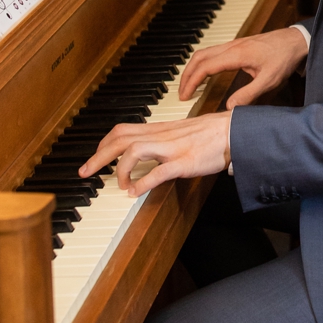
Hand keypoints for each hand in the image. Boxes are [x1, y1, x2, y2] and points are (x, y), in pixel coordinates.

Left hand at [77, 111, 230, 196]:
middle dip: (98, 156)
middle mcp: (162, 136)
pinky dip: (143, 182)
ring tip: (119, 184)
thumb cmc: (215, 133)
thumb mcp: (184, 132)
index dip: (104, 143)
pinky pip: (159, 172)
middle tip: (85, 172)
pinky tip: (134, 192)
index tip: (95, 157)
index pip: (123, 130)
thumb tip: (149, 152)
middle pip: (120, 139)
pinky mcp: (185, 162)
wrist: (237, 132)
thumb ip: (165, 140)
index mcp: (161, 129)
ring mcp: (173, 148)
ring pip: (134, 150)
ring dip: (120, 169)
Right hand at [178, 25, 308, 107]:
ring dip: (193, 68)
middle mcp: (232, 46)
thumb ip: (249, 94)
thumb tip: (229, 108)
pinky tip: (205, 73)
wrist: (297, 40)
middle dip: (186, 75)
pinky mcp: (238, 45)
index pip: (204, 67)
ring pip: (204, 52)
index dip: (191, 82)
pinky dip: (203, 63)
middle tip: (182, 93)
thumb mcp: (269, 80)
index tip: (184, 97)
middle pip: (199, 57)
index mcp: (236, 54)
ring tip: (189, 85)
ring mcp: (234, 44)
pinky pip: (213, 52)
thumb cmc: (285, 58)